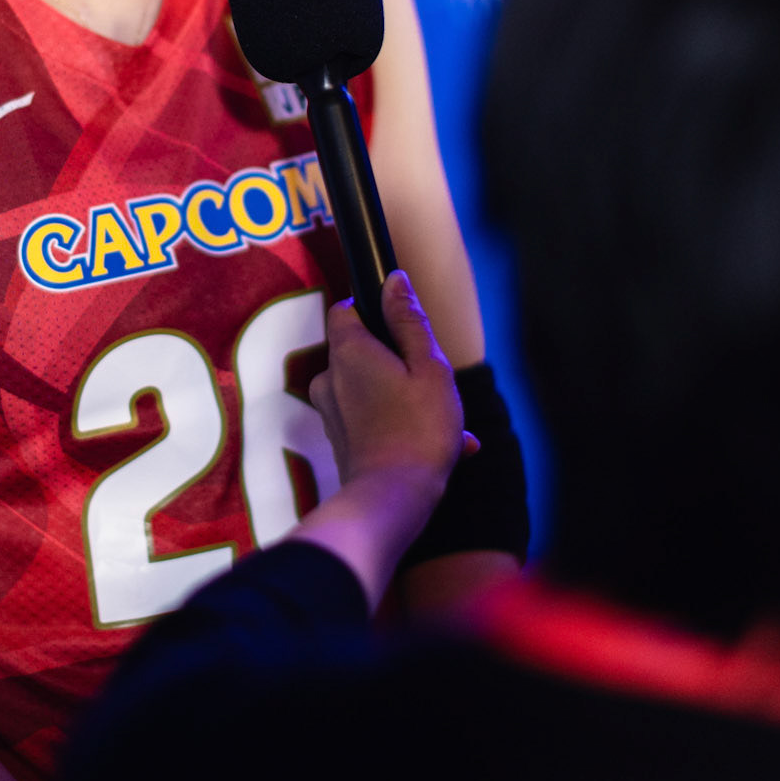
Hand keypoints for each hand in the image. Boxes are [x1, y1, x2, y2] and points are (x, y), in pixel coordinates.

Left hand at [291, 274, 476, 607]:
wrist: (394, 500)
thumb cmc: (418, 430)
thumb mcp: (428, 367)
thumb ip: (409, 321)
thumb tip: (393, 280)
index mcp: (348, 351)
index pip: (347, 309)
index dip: (376, 311)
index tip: (407, 328)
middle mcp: (329, 377)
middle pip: (363, 350)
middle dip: (400, 362)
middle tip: (437, 386)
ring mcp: (331, 410)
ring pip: (374, 388)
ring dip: (409, 399)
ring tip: (450, 425)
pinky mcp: (340, 439)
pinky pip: (374, 419)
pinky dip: (402, 426)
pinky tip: (446, 447)